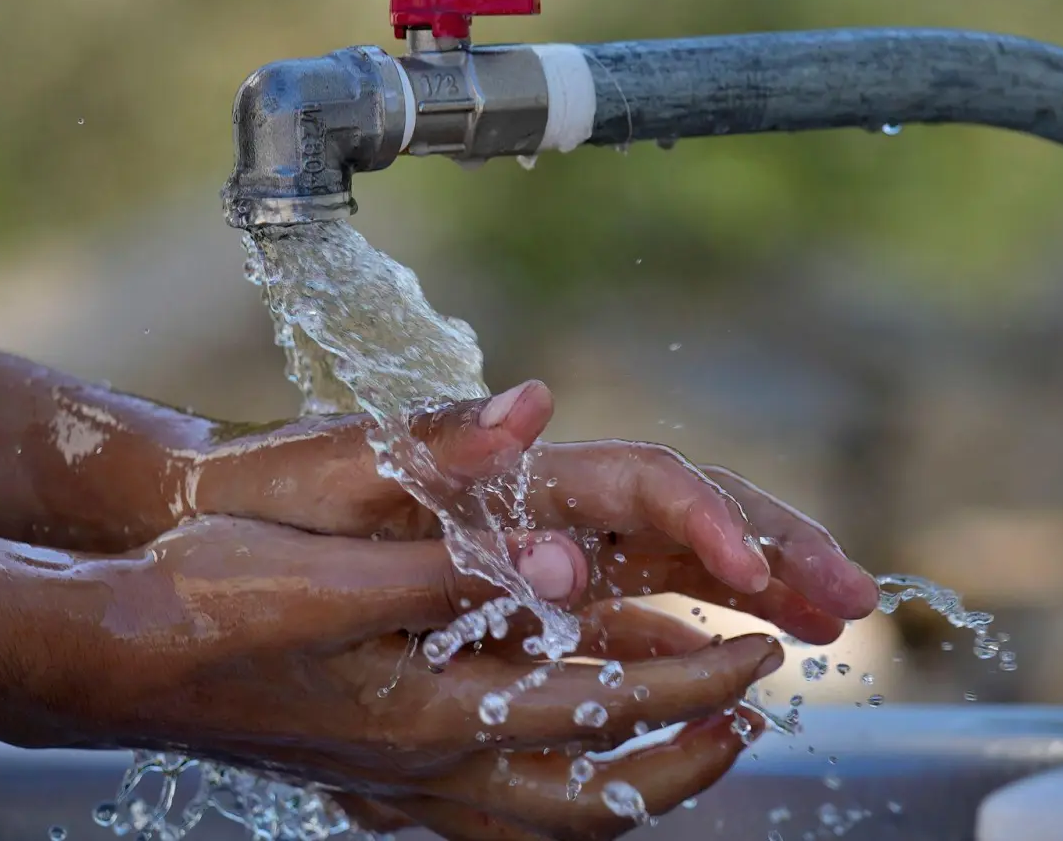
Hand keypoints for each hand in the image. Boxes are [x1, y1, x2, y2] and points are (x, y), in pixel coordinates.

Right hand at [71, 516, 779, 838]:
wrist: (104, 656)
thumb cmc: (207, 598)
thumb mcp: (329, 565)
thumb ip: (453, 562)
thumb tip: (562, 551)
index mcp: (427, 712)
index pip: (595, 709)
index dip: (689, 682)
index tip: (759, 651)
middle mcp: (422, 766)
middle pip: (587, 794)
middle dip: (682, 752)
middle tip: (754, 711)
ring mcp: (393, 782)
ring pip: (542, 817)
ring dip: (627, 779)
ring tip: (688, 747)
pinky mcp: (367, 772)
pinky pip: (491, 808)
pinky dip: (554, 789)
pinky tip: (563, 759)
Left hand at [185, 380, 879, 643]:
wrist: (208, 522)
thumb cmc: (267, 502)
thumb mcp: (332, 471)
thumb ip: (433, 442)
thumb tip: (538, 403)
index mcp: (513, 475)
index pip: (644, 481)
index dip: (710, 520)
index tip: (760, 578)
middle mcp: (547, 503)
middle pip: (693, 515)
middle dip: (779, 549)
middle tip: (854, 599)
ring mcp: (547, 546)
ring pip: (681, 563)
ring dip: (763, 587)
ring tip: (833, 624)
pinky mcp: (531, 591)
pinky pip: (639, 607)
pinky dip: (701, 628)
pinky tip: (740, 660)